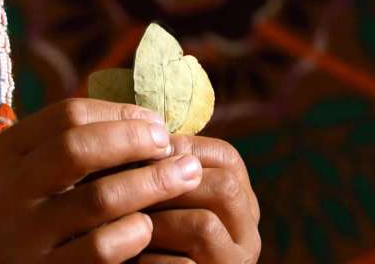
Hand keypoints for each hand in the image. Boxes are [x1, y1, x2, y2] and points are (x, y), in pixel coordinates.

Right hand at [0, 98, 204, 262]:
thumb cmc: (18, 217)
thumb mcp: (22, 173)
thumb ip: (64, 144)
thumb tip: (142, 115)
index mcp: (7, 154)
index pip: (68, 115)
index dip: (120, 113)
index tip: (155, 122)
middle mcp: (11, 192)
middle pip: (79, 148)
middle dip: (135, 140)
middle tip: (172, 144)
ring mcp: (27, 236)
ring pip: (100, 199)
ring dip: (152, 182)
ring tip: (186, 175)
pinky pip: (102, 247)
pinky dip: (134, 232)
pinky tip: (149, 226)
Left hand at [138, 136, 260, 263]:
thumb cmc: (155, 242)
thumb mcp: (165, 203)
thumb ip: (164, 172)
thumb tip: (147, 124)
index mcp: (240, 203)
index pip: (226, 157)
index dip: (183, 148)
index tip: (143, 154)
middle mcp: (247, 233)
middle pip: (223, 186)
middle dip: (170, 184)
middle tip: (130, 191)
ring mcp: (235, 262)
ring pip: (204, 225)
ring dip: (158, 222)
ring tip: (126, 225)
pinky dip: (152, 261)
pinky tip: (135, 258)